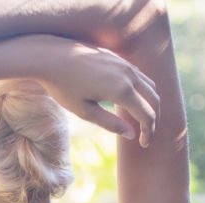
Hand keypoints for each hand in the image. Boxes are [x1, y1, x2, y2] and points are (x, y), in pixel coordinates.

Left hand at [39, 38, 160, 146]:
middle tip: (146, 136)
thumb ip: (110, 123)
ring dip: (150, 104)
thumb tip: (131, 135)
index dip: (149, 131)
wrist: (51, 57)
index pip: (147, 114)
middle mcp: (127, 74)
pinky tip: (132, 102)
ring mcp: (124, 63)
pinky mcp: (118, 58)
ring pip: (149, 85)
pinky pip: (139, 76)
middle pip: (154, 99)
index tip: (144, 144)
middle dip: (154, 120)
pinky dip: (143, 91)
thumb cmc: (64, 87)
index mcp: (121, 90)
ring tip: (142, 121)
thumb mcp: (85, 112)